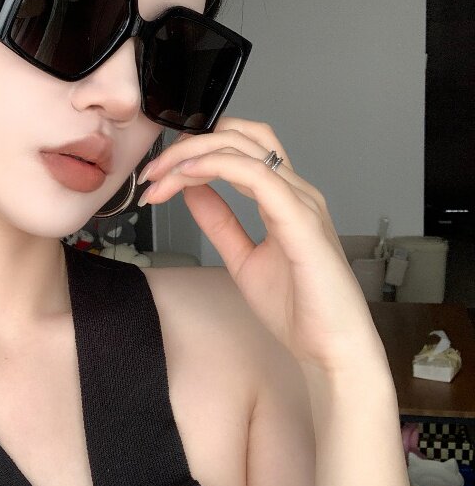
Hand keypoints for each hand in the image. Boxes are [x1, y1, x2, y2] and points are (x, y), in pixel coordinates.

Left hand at [137, 116, 385, 374]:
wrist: (331, 349)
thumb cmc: (300, 309)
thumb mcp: (242, 258)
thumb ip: (219, 222)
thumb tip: (192, 190)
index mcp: (284, 198)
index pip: (237, 149)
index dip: (193, 152)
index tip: (157, 176)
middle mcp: (295, 191)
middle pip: (240, 136)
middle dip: (189, 144)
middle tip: (154, 169)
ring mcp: (301, 203)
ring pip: (244, 149)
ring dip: (194, 154)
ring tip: (162, 174)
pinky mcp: (302, 221)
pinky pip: (258, 177)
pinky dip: (218, 167)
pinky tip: (189, 175)